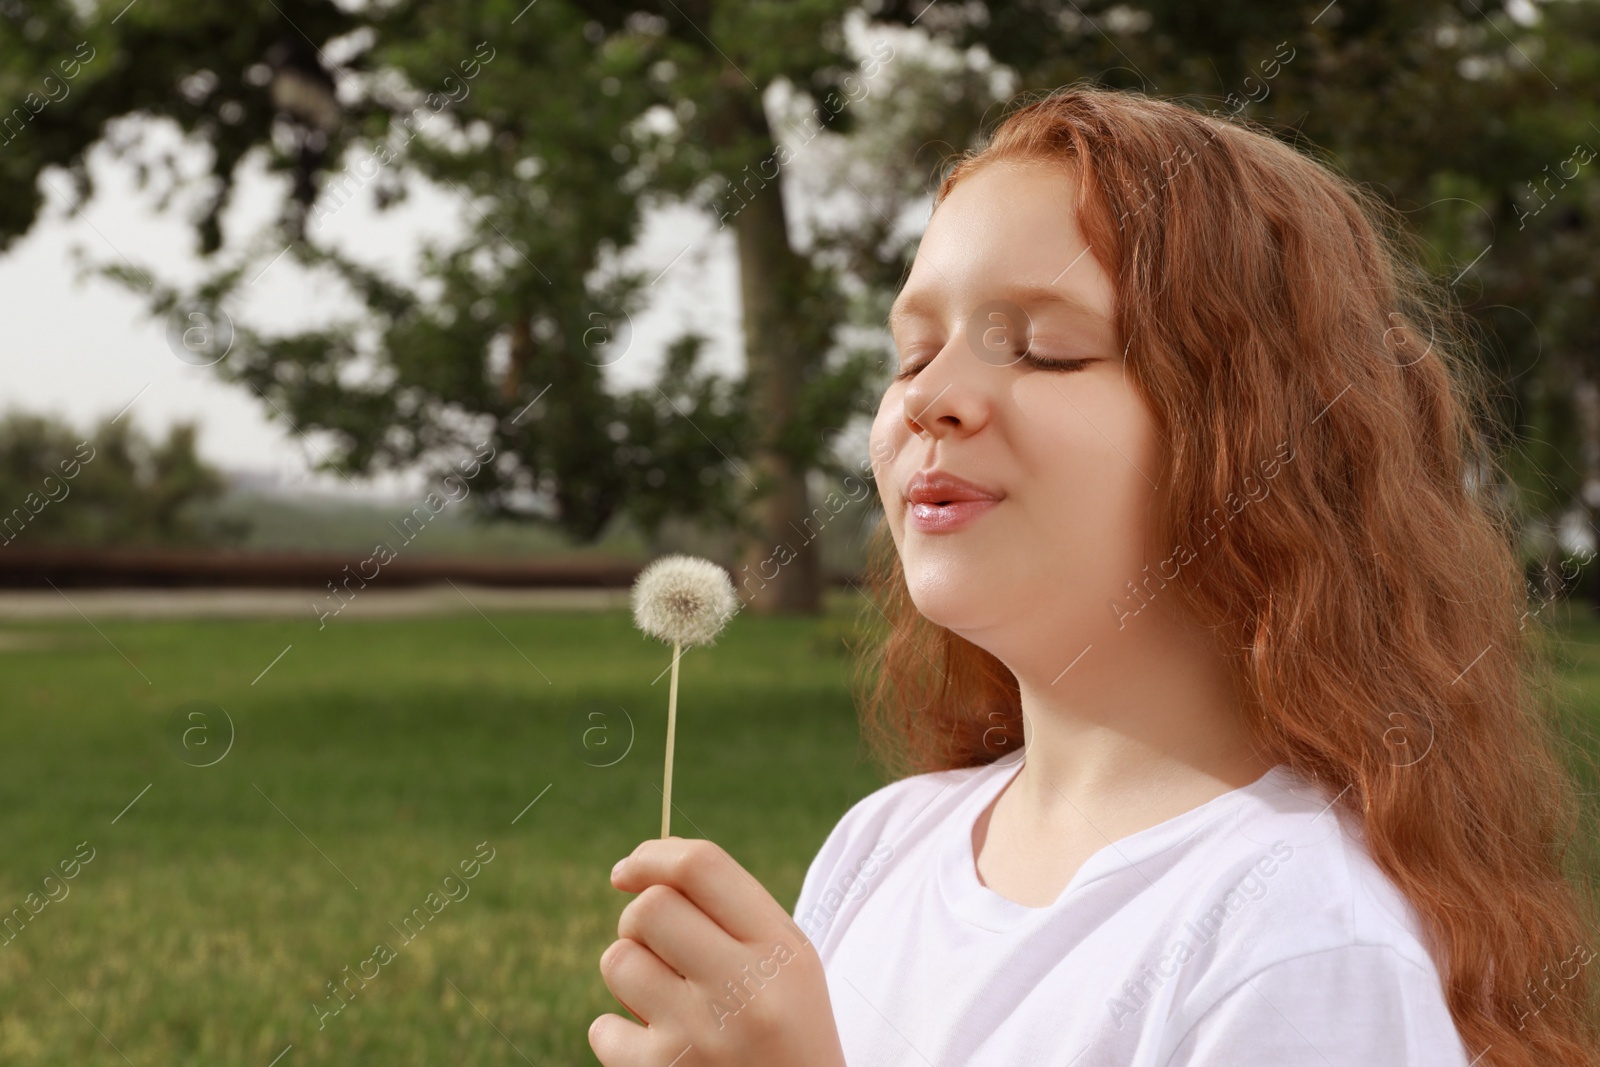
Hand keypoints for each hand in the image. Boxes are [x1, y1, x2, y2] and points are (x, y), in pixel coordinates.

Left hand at [590, 836, 847, 1066]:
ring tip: (663, 1002)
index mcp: (780, 950)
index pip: (701, 868)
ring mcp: (702, 1035)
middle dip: (639, 922)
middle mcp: (744, 989)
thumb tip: (642, 868)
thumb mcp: (785, 965)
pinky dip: (618, 1036)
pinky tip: (658, 1050)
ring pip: (619, 962)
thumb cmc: (784, 1030)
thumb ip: (731, 911)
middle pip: (650, 908)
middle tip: (659, 951)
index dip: (652, 856)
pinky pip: (603, 1028)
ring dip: (630, 975)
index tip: (628, 869)